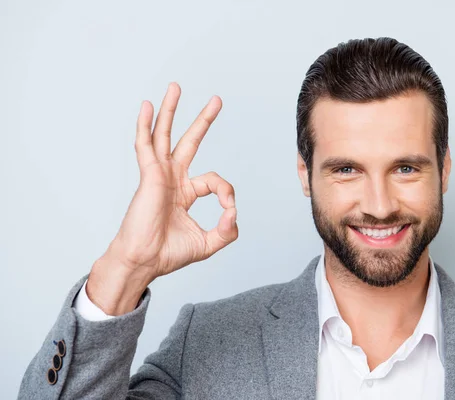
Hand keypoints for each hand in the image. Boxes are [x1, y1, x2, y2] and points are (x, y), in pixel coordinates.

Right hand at [87, 83, 237, 314]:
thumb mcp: (208, 243)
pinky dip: (145, 126)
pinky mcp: (149, 176)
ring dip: (170, 111)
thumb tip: (234, 213)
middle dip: (203, 121)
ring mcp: (160, 175)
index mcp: (186, 193)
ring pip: (164, 135)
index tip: (229, 212)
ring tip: (175, 87)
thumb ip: (227, 230)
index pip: (214, 181)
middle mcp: (173, 180)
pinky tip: (146, 106)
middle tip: (217, 100)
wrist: (143, 262)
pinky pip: (145, 146)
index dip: (227, 193)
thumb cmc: (168, 254)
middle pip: (189, 142)